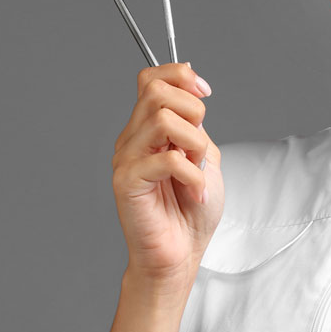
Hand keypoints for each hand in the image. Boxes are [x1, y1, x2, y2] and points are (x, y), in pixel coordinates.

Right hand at [113, 62, 222, 282]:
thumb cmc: (190, 213)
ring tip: (197, 172)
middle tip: (199, 147)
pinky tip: (196, 193)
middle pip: (156, 91)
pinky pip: (167, 159)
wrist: (179, 256)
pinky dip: (193, 175)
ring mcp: (126, 159)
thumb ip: (194, 124)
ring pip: (162, 120)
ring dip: (194, 144)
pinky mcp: (126, 182)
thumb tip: (192, 88)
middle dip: (193, 112)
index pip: (151, 79)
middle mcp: (132, 139)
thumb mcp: (203, 156)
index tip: (205, 92)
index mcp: (147, 129)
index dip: (181, 75)